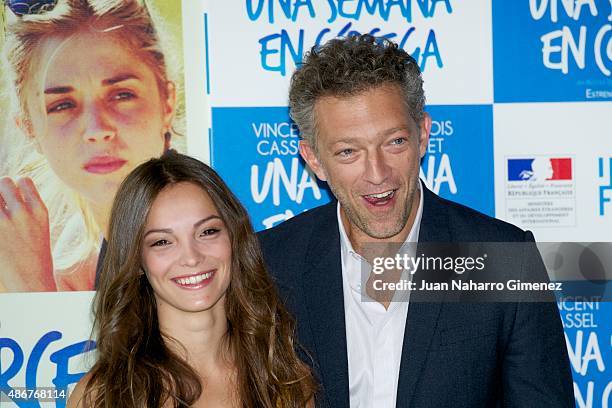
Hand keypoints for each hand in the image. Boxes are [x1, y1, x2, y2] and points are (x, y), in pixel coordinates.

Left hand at [0, 177, 55, 291]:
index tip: (12, 199)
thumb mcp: (40, 229)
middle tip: (1, 207)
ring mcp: (4, 222)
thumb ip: (27, 209)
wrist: (31, 283)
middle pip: (4, 182)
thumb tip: (8, 192)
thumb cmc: (34, 258)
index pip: (23, 181)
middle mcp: (22, 213)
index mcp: (40, 211)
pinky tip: (0, 234)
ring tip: (1, 218)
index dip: (15, 187)